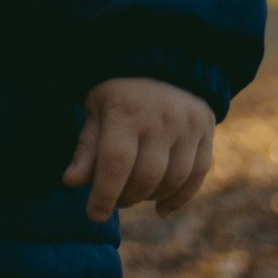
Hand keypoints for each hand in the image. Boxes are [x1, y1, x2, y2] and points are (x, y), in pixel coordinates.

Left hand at [62, 77, 213, 222]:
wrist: (162, 62)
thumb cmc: (120, 93)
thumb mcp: (97, 110)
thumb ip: (86, 147)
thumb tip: (71, 182)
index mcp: (126, 110)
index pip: (116, 163)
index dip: (104, 195)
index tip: (94, 215)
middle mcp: (161, 118)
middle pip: (146, 176)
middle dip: (126, 198)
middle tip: (114, 200)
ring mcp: (188, 125)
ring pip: (173, 179)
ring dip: (150, 198)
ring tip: (134, 196)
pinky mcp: (206, 132)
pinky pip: (196, 176)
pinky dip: (179, 198)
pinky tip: (160, 208)